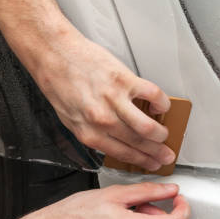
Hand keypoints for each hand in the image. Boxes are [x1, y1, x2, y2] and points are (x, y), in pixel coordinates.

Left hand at [22, 26, 175, 171]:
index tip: (152, 164)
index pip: (123, 154)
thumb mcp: (71, 118)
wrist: (53, 54)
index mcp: (88, 132)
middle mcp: (101, 119)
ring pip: (147, 127)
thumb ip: (93, 132)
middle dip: (157, 153)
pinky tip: (160, 105)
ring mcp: (114, 100)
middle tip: (166, 154)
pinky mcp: (123, 80)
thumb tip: (115, 141)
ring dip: (161, 133)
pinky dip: (162, 103)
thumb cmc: (59, 83)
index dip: (142, 162)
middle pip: (138, 143)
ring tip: (165, 133)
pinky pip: (153, 95)